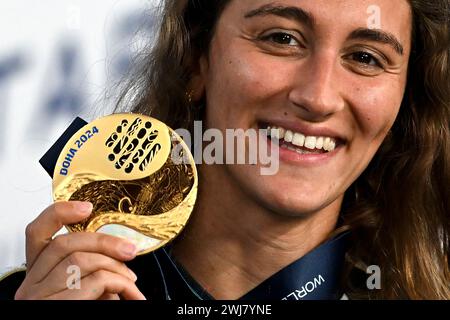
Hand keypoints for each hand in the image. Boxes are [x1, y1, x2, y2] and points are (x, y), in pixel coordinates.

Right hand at [15, 201, 145, 299]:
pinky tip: (131, 294)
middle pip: (65, 244)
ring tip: (132, 282)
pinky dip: (121, 284)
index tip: (87, 207)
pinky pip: (95, 282)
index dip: (60, 213)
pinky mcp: (58, 308)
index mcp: (37, 274)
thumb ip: (89, 270)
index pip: (36, 233)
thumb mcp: (82, 290)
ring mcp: (40, 299)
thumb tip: (118, 251)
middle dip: (105, 241)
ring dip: (117, 268)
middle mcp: (31, 285)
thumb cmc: (84, 309)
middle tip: (130, 249)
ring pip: (81, 261)